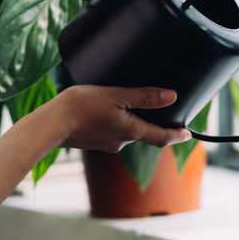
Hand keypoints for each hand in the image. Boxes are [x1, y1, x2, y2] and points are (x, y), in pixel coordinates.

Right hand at [49, 85, 190, 152]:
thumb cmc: (82, 106)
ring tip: (131, 105)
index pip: (160, 137)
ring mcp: (106, 144)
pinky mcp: (94, 142)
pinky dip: (116, 123)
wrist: (50, 124)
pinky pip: (112, 132)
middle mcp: (121, 142)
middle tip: (162, 113)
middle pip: (144, 133)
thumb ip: (145, 97)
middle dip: (153, 125)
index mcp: (130, 131)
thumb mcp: (117, 95)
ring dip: (132, 122)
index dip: (176, 135)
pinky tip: (108, 112)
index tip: (188, 135)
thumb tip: (172, 97)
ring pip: (127, 132)